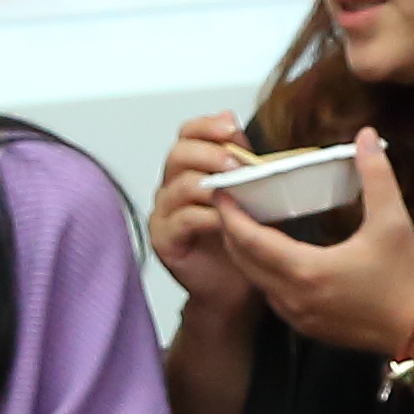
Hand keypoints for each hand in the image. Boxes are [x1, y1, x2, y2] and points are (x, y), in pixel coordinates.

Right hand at [149, 114, 258, 314]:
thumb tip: (235, 126)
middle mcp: (172, 188)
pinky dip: (207, 216)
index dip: (206, 126)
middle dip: (210, 153)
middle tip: (237, 163)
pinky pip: (182, 220)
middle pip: (178, 154)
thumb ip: (240, 162)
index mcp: (190, 170)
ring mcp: (164, 214)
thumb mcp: (249, 195)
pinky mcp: (164, 240)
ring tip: (237, 188)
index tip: (230, 126)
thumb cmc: (239, 241)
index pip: (187, 134)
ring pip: (179, 186)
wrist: (234, 288)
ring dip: (211, 184)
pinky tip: (227, 219)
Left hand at [218, 130, 413, 355]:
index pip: (249, 239)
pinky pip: (271, 295)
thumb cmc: (406, 279)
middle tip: (227, 201)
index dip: (229, 214)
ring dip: (245, 252)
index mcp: (306, 270)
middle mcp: (293, 296)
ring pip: (255, 280)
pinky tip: (274, 255)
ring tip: (245, 223)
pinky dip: (263, 272)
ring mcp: (298, 315)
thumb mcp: (394, 222)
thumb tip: (366, 135)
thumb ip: (376, 175)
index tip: (220, 189)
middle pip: (243, 260)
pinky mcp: (307, 326)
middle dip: (230, 230)